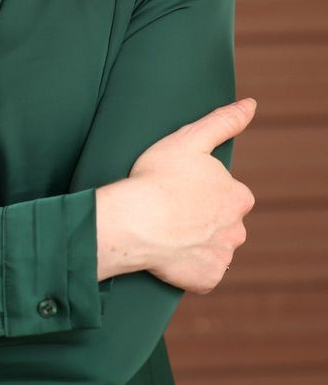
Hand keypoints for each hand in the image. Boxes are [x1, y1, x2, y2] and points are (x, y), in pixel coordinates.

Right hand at [96, 98, 256, 292]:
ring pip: (213, 249)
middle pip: (223, 224)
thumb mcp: (190, 139)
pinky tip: (168, 254)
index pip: (229, 194)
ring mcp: (222, 257)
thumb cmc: (158, 177)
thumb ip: (223, 122)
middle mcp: (238, 229)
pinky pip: (201, 274)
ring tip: (167, 233)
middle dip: (203, 220)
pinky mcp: (206, 279)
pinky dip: (188, 267)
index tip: (179, 189)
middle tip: (171, 211)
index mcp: (238, 197)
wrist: (134, 220)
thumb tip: (250, 105)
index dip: (202, 190)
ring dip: (196, 243)